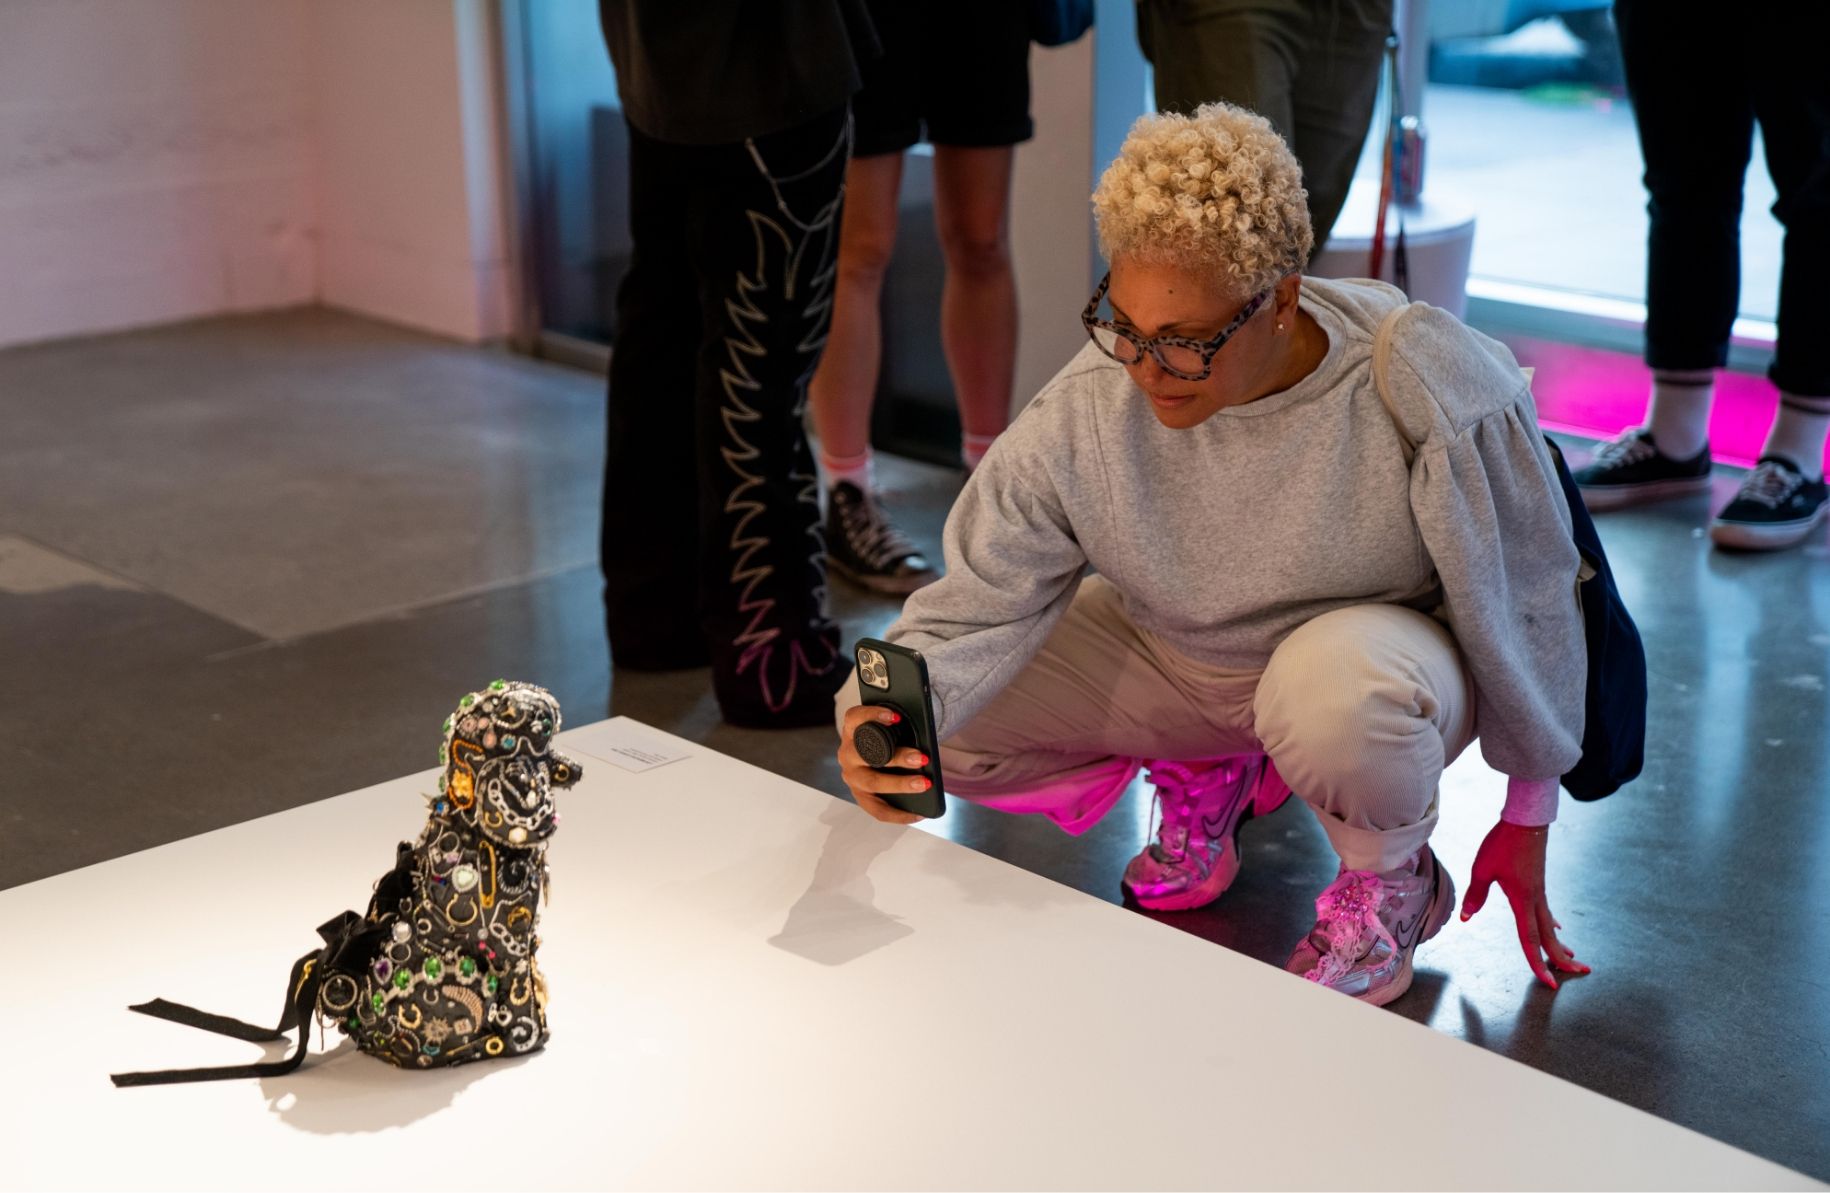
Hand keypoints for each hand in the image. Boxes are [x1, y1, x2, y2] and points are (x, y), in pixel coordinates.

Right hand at [836, 704, 933, 824]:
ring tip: (924, 784)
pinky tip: (918, 813)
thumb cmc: (884, 739)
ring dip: (900, 784)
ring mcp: (852, 777)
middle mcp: (847, 754)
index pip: (855, 717)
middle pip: (868, 756)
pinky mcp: (860, 796)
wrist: (871, 756)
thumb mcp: (888, 729)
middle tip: (921, 758)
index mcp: (851, 730)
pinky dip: (898, 814)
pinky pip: (877, 810)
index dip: (873, 715)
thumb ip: (899, 729)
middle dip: (898, 757)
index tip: (895, 717)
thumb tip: (925, 738)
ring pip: (873, 784)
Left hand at [1459, 820, 1591, 988]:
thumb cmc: (1503, 843)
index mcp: (1523, 902)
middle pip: (1549, 937)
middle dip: (1562, 958)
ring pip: (1550, 926)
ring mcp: (1540, 892)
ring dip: (1559, 944)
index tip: (1548, 982)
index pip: (1530, 940)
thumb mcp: (1483, 869)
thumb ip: (1476, 895)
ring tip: (1571, 958)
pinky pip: (1547, 911)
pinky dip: (1552, 924)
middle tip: (1578, 974)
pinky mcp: (1539, 884)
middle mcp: (1536, 901)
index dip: (1538, 963)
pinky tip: (1557, 929)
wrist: (1525, 821)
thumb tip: (1467, 918)